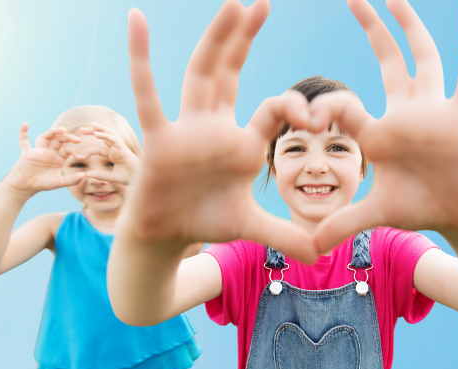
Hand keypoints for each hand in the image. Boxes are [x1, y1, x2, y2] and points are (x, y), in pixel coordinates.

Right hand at [2, 123, 86, 193]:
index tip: (80, 156)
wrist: (26, 187)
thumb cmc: (42, 184)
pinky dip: (23, 133)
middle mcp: (48, 152)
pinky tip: (25, 124)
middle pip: (58, 140)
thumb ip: (71, 180)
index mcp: (57, 158)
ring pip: (45, 137)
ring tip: (62, 129)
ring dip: (53, 132)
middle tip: (77, 139)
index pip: (67, 149)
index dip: (74, 150)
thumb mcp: (58, 183)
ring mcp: (37, 151)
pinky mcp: (27, 153)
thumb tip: (85, 176)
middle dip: (67, 138)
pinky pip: (23, 141)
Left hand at [79, 123, 141, 184]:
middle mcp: (116, 149)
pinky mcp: (123, 148)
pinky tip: (97, 134)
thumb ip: (100, 175)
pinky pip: (114, 139)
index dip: (90, 151)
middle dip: (93, 132)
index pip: (99, 149)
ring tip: (91, 125)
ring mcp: (120, 147)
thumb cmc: (129, 178)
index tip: (81, 156)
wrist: (140, 179)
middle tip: (81, 129)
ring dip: (100, 129)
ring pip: (109, 134)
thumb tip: (86, 175)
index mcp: (113, 155)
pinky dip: (105, 135)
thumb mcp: (111, 177)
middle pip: (104, 137)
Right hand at [119, 0, 321, 261]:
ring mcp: (185, 128)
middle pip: (231, 72)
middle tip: (259, 2)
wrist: (164, 237)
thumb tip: (321, 254)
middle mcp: (214, 126)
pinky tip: (136, 22)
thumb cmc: (204, 221)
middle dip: (244, 38)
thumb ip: (285, 235)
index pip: (272, 110)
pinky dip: (141, 58)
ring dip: (216, 39)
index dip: (294, 108)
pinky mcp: (158, 138)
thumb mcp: (251, 227)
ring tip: (231, 4)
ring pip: (201, 75)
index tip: (316, 115)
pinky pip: (147, 93)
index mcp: (241, 142)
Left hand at [310, 0, 457, 251]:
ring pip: (422, 56)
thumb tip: (311, 249)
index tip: (304, 116)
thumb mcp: (378, 215)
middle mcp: (405, 112)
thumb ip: (344, 224)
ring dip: (409, 23)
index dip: (323, 109)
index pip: (344, 106)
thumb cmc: (422, 209)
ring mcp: (434, 110)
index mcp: (380, 132)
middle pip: (387, 59)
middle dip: (371, 28)